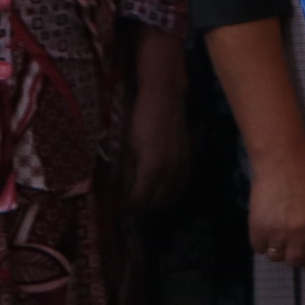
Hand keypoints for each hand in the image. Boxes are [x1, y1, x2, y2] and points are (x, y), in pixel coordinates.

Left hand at [125, 60, 189, 210]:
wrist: (164, 99)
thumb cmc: (139, 120)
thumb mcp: (126, 148)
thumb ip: (125, 173)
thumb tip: (120, 192)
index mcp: (152, 168)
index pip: (140, 200)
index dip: (126, 206)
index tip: (116, 205)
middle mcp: (171, 171)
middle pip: (156, 202)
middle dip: (140, 206)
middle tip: (127, 201)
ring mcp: (182, 166)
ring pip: (171, 196)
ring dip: (156, 200)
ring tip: (142, 195)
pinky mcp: (188, 160)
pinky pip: (180, 185)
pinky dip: (169, 191)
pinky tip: (158, 186)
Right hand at [247, 143, 304, 267]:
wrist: (281, 161)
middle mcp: (298, 235)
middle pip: (295, 261)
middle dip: (295, 257)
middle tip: (293, 249)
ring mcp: (276, 233)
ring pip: (276, 257)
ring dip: (277, 251)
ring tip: (277, 240)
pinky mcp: (258, 229)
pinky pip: (259, 248)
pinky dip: (262, 244)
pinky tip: (265, 233)